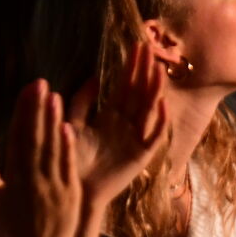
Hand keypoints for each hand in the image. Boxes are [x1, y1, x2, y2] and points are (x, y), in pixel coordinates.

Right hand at [0, 80, 81, 236]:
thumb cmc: (10, 231)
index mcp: (13, 181)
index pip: (19, 139)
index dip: (23, 113)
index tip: (27, 91)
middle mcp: (33, 182)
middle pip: (36, 138)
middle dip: (38, 109)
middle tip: (42, 83)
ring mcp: (54, 189)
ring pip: (54, 149)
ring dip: (54, 121)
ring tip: (55, 96)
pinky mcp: (71, 196)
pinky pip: (69, 167)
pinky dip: (68, 147)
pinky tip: (67, 127)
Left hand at [68, 43, 167, 236]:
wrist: (74, 189)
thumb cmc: (72, 159)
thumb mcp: (73, 124)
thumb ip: (81, 102)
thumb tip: (92, 78)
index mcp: (111, 117)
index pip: (125, 87)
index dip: (131, 68)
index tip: (137, 47)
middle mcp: (126, 125)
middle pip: (139, 93)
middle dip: (144, 71)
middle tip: (149, 49)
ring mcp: (135, 139)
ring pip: (149, 110)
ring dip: (154, 90)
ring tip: (158, 70)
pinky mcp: (140, 156)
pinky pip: (154, 137)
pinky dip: (160, 122)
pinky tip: (163, 105)